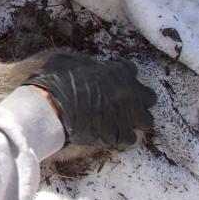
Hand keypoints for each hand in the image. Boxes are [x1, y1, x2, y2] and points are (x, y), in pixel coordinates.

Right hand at [22, 54, 155, 146]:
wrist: (49, 108)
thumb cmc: (55, 80)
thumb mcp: (68, 60)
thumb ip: (85, 62)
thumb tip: (86, 65)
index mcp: (118, 71)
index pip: (131, 70)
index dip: (121, 76)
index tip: (112, 80)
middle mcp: (128, 93)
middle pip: (149, 97)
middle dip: (138, 100)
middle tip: (122, 103)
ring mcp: (125, 115)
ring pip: (145, 121)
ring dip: (133, 120)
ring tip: (118, 122)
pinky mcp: (117, 135)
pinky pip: (129, 139)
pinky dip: (120, 137)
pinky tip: (108, 134)